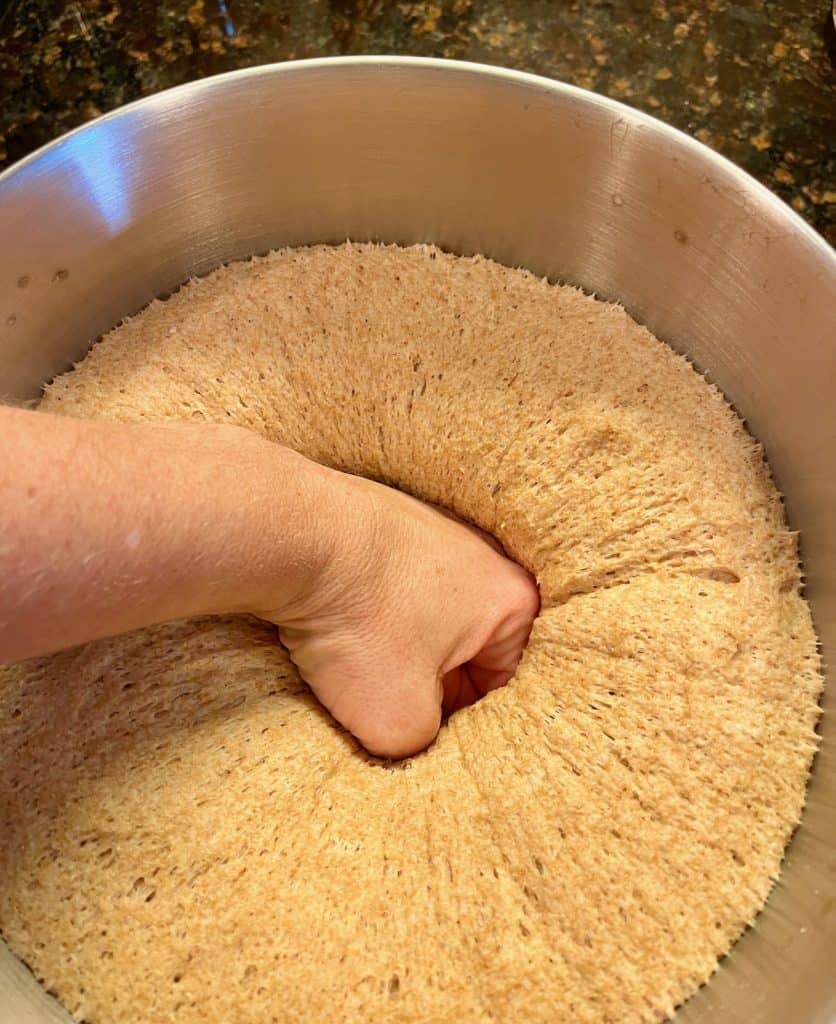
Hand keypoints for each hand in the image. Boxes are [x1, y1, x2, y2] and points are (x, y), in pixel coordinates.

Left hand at [255, 471, 539, 758]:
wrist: (293, 536)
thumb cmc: (359, 621)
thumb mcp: (399, 718)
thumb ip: (426, 742)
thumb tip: (413, 732)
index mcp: (512, 600)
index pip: (503, 685)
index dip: (462, 724)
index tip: (421, 736)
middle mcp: (482, 556)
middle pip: (462, 649)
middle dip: (424, 682)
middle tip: (380, 701)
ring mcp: (433, 531)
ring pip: (421, 619)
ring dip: (389, 649)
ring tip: (349, 660)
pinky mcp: (386, 522)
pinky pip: (386, 587)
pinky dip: (363, 612)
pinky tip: (333, 623)